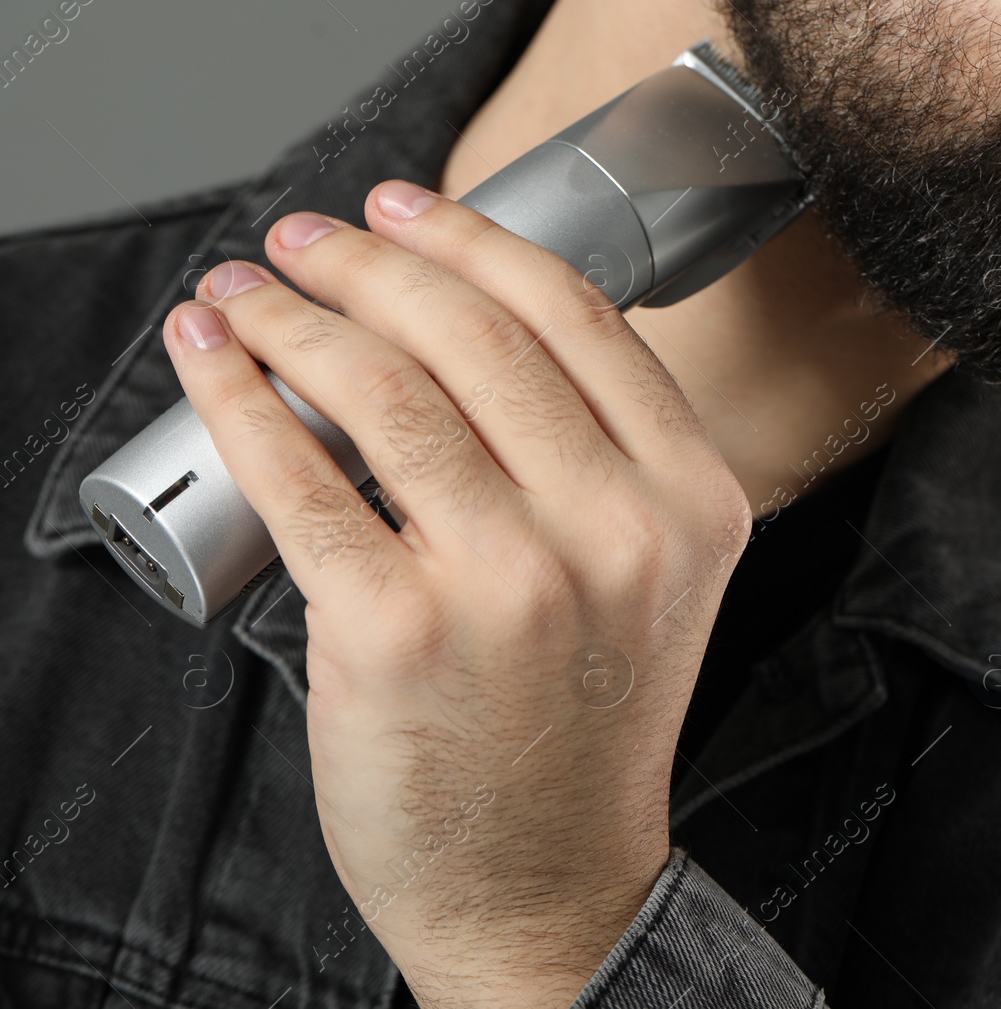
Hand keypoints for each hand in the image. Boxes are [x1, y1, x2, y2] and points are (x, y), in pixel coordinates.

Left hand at [162, 180, 751, 1007]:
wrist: (546, 882)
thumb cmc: (585, 728)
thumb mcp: (651, 579)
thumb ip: (600, 459)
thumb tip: (457, 326)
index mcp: (693, 499)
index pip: (578, 318)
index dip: (475, 241)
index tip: (407, 208)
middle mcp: (616, 529)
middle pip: (475, 336)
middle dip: (371, 261)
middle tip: (309, 239)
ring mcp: (512, 581)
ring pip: (385, 391)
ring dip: (294, 317)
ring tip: (249, 293)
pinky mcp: (400, 632)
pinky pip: (302, 479)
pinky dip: (242, 400)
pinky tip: (216, 361)